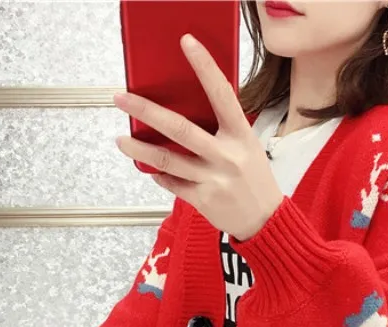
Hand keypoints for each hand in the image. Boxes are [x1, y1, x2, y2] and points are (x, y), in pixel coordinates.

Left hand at [113, 34, 283, 241]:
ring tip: (121, 141)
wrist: (266, 221)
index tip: (187, 44)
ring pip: (167, 160)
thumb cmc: (254, 180)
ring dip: (139, 150)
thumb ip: (222, 131)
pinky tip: (153, 170)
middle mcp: (226, 155)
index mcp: (240, 135)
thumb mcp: (247, 147)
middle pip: (180, 128)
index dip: (204, 67)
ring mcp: (213, 179)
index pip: (221, 94)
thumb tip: (185, 113)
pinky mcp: (203, 199)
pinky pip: (172, 183)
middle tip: (121, 98)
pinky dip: (159, 176)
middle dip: (146, 111)